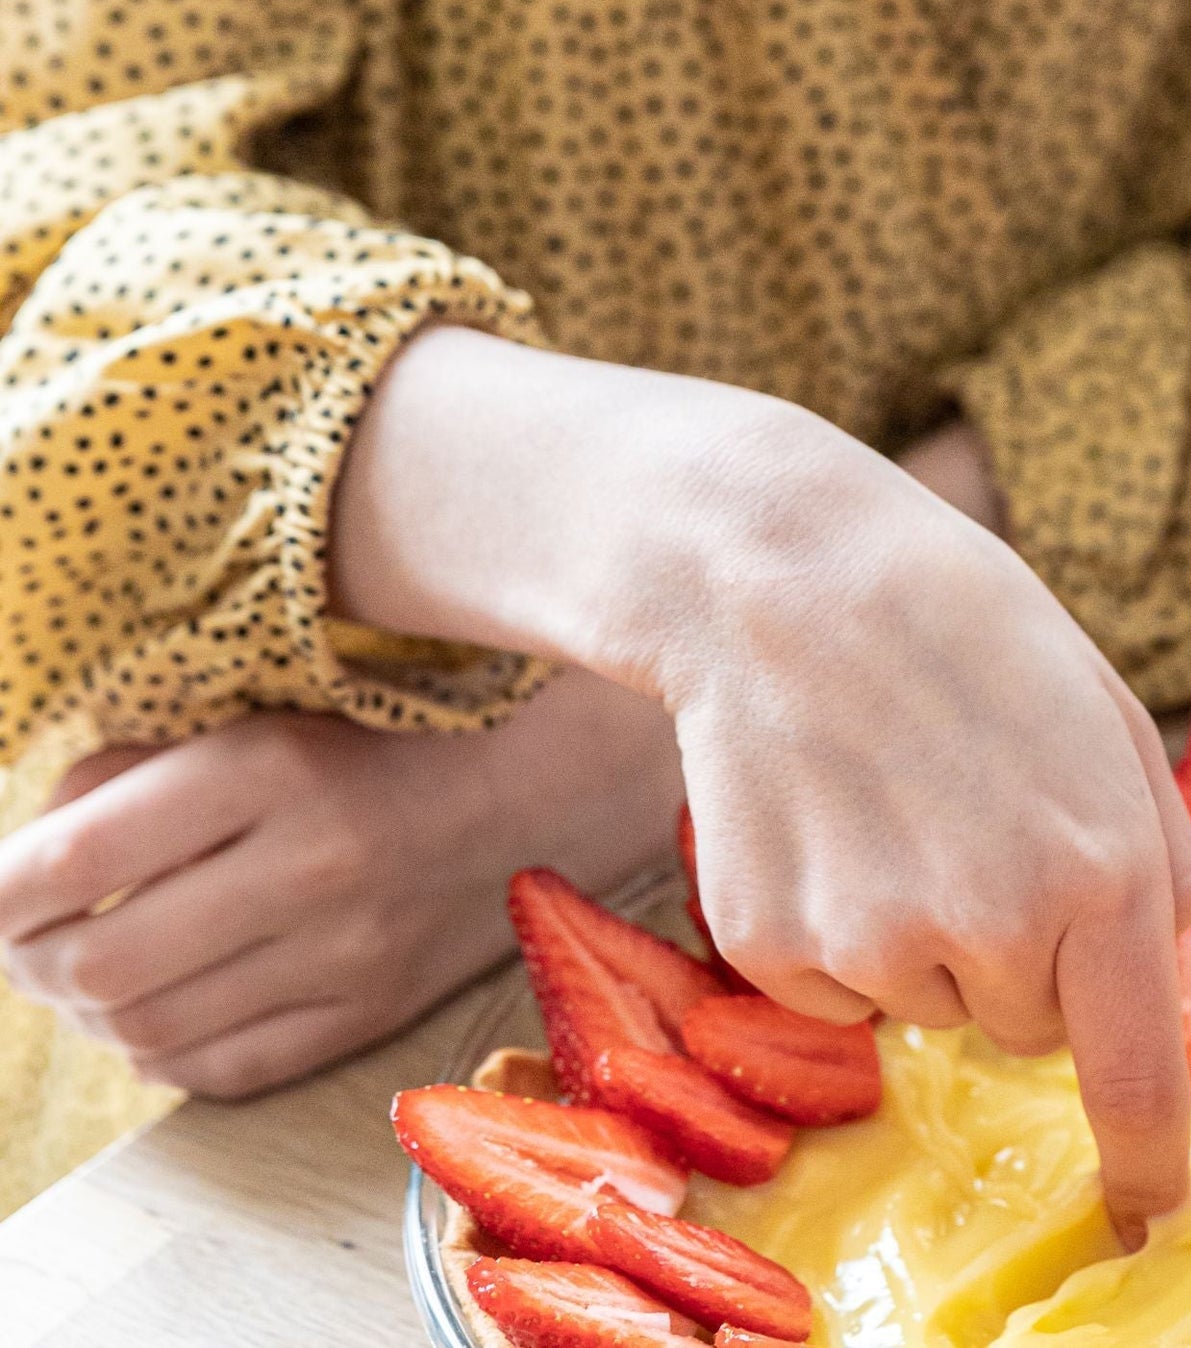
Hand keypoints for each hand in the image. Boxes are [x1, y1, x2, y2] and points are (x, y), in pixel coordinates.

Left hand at [0, 670, 681, 1097]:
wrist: (543, 784)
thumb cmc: (386, 734)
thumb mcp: (264, 714)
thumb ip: (139, 770)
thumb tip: (35, 843)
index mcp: (273, 766)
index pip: (76, 857)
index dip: (2, 887)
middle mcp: (308, 865)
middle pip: (97, 961)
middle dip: (29, 961)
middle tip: (24, 939)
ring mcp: (343, 955)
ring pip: (145, 1029)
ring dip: (87, 1011)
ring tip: (84, 973)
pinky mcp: (369, 1017)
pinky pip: (219, 1069)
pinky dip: (161, 1051)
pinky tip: (159, 1008)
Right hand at [624, 409, 1190, 1245]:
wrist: (782, 574)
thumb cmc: (962, 626)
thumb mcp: (1108, 711)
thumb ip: (1159, 850)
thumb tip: (1163, 959)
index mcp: (1100, 868)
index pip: (1133, 1074)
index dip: (1145, 1158)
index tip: (1149, 1210)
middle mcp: (994, 927)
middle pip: (1030, 1027)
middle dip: (1021, 950)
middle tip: (973, 813)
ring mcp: (872, 945)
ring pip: (931, 1003)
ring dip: (925, 930)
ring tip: (895, 793)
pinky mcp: (772, 947)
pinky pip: (835, 989)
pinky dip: (836, 924)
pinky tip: (825, 815)